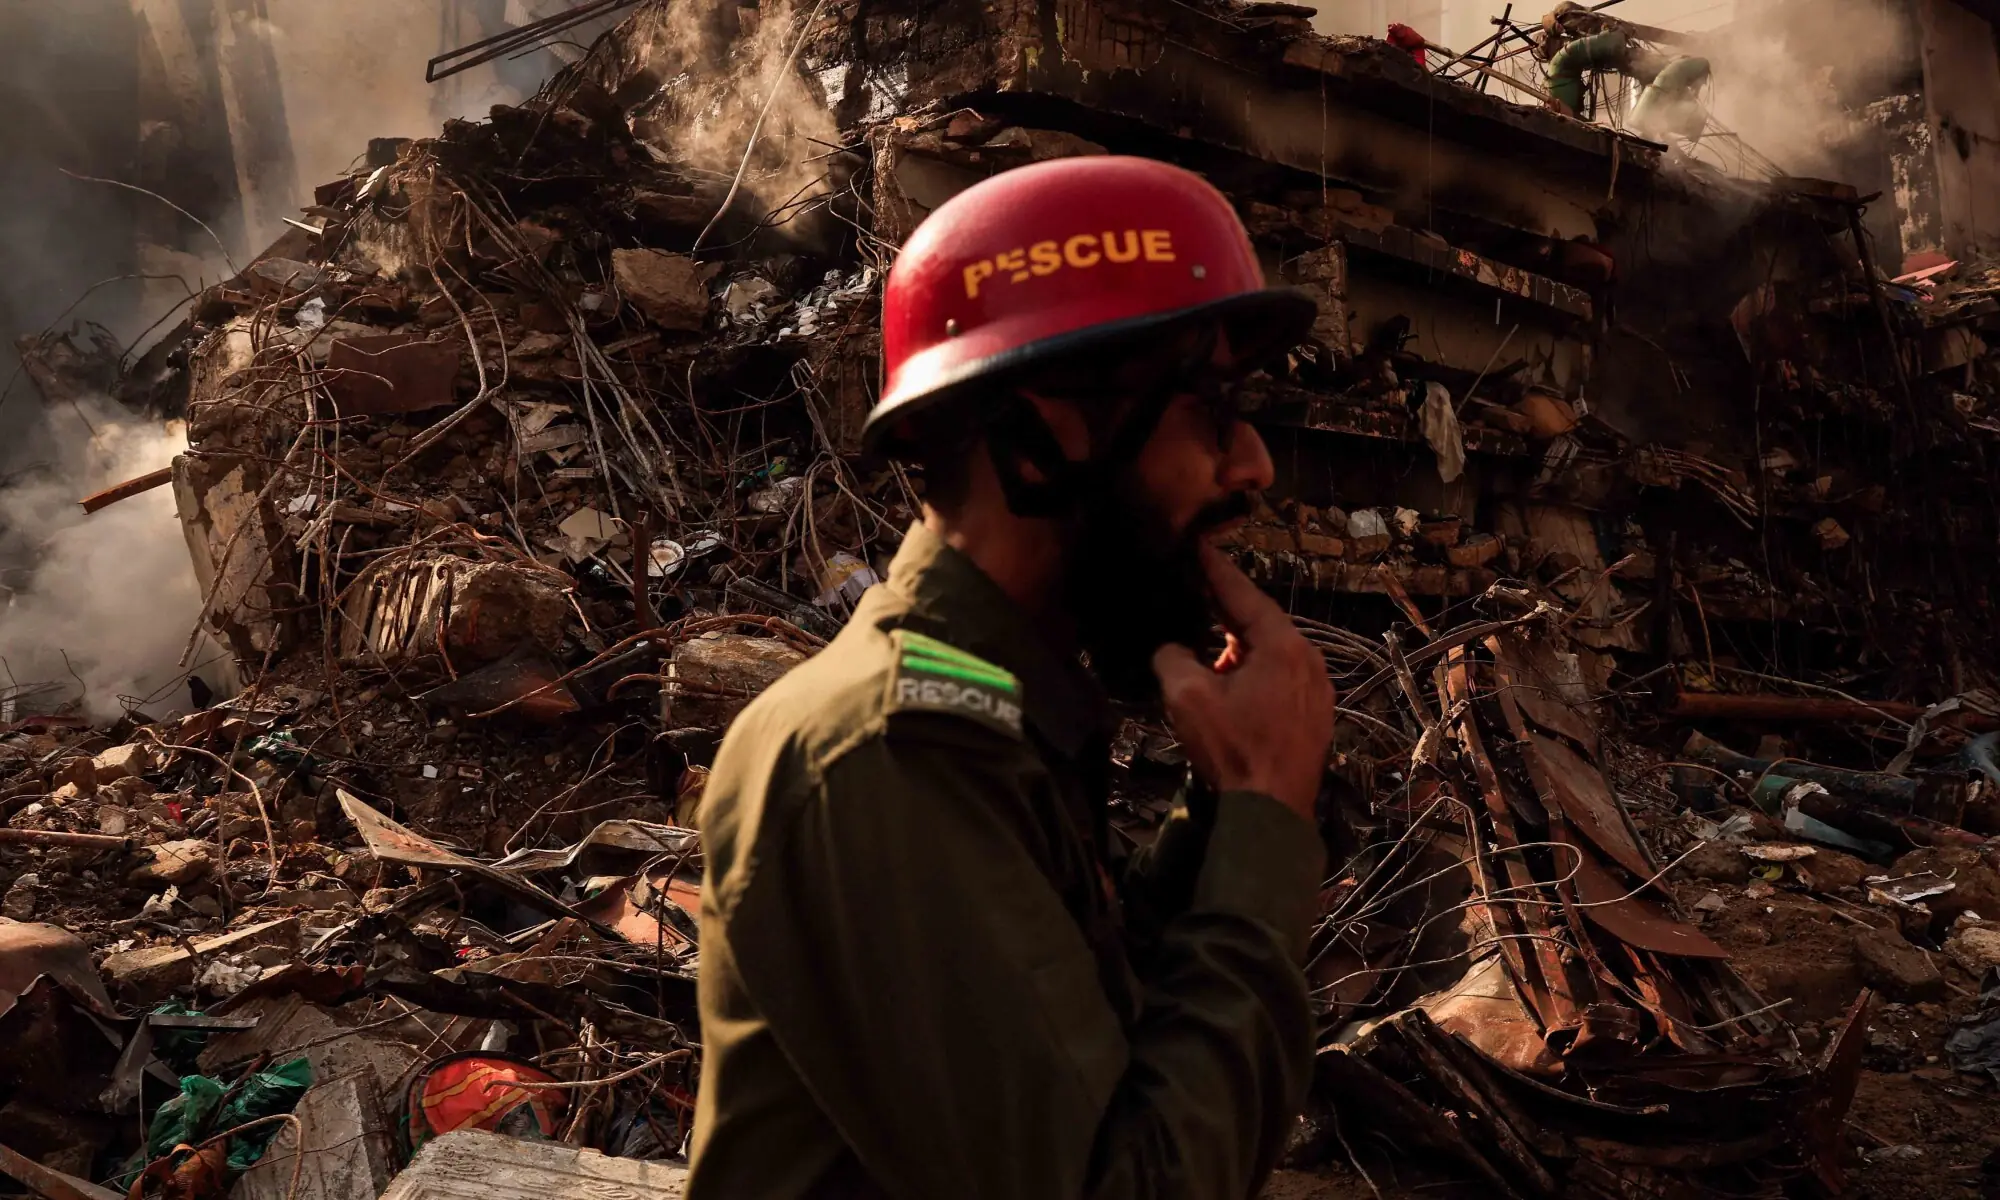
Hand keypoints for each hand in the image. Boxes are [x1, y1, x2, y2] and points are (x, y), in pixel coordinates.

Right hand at [1152, 544, 1334, 822]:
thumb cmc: (1233, 749)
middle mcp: (1309, 659)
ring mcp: (1318, 690)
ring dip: (1239, 648)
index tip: (1199, 546)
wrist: (1271, 811)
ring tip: (1207, 645)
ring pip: (1273, 653)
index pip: (1243, 595)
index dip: (1216, 570)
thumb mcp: (1188, 696)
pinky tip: (1232, 685)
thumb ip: (1173, 658)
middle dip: (1226, 611)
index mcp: (1282, 645)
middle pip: (1262, 623)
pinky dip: (1255, 672)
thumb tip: (1171, 649)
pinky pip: (1282, 679)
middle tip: (1197, 593)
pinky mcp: (1315, 717)